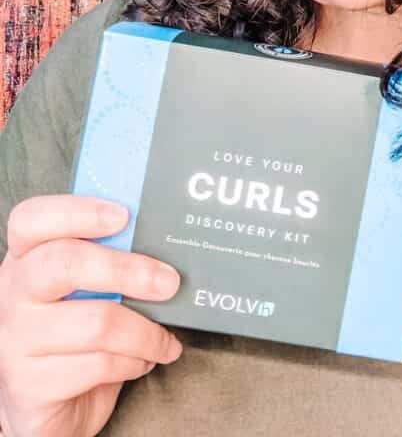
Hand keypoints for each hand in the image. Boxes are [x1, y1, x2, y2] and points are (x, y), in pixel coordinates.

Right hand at [0, 194, 183, 436]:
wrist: (48, 405)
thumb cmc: (75, 331)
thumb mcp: (85, 288)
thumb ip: (109, 258)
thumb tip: (166, 237)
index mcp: (24, 257)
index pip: (32, 219)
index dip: (78, 211)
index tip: (124, 216)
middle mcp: (11, 293)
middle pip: (65, 263)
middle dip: (127, 269)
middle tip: (170, 282)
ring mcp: (15, 340)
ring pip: (94, 322)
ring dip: (144, 332)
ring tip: (165, 338)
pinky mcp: (29, 385)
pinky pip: (98, 364)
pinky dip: (135, 362)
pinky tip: (144, 360)